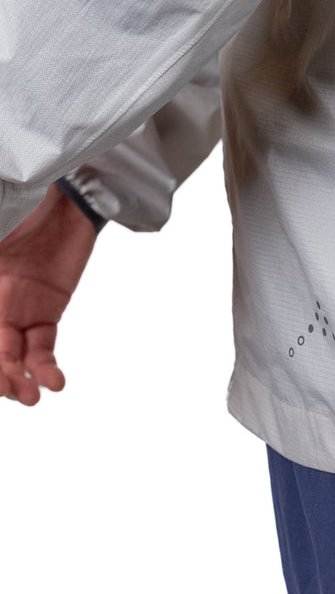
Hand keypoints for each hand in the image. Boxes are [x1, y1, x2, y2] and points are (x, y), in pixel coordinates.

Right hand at [0, 183, 99, 405]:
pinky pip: (42, 347)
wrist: (68, 195)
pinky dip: (46, 367)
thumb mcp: (0, 225)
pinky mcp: (48, 310)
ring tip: (29, 397)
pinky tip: (54, 383)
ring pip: (11, 356)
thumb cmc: (23, 201)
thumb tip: (1, 298)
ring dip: (17, 379)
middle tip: (9, 390)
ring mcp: (16, 309)